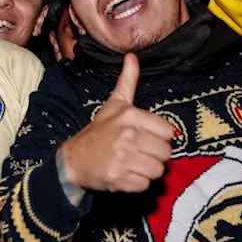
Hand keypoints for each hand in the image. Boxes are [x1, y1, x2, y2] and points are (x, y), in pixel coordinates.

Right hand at [57, 54, 174, 194]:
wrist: (72, 160)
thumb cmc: (97, 132)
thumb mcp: (113, 105)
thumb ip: (127, 82)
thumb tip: (132, 56)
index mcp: (130, 116)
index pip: (169, 132)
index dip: (158, 137)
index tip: (143, 138)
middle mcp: (128, 135)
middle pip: (166, 153)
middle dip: (153, 156)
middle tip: (136, 153)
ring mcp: (123, 158)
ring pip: (158, 170)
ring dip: (146, 171)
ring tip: (131, 164)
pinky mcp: (119, 178)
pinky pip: (145, 185)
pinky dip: (136, 184)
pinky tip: (124, 175)